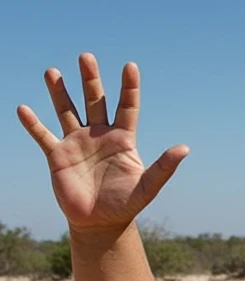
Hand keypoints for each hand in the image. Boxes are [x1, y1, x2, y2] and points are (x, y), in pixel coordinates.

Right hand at [16, 54, 188, 230]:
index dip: (129, 87)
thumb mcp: (148, 186)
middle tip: (86, 57)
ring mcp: (77, 143)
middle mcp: (98, 135)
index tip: (130, 66)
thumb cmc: (126, 204)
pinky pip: (43, 136)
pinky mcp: (58, 156)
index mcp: (122, 138)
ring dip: (59, 92)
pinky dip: (32, 124)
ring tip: (52, 71)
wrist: (100, 223)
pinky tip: (23, 109)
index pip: (127, 107)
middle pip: (94, 101)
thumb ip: (164, 167)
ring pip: (67, 111)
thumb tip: (185, 149)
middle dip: (90, 79)